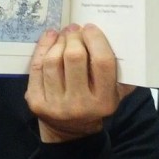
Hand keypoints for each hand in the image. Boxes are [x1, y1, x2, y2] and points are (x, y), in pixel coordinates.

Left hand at [25, 23, 134, 142]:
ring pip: (52, 60)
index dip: (96, 39)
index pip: (102, 62)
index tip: (90, 28)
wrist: (70, 130)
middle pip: (74, 57)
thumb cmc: (95, 102)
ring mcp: (55, 105)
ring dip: (57, 41)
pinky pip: (36, 67)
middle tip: (74, 29)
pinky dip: (42, 48)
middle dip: (74, 37)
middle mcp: (79, 105)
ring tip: (63, 35)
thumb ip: (122, 71)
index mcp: (104, 101)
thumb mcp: (116, 93)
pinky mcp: (36, 102)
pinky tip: (49, 39)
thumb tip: (122, 38)